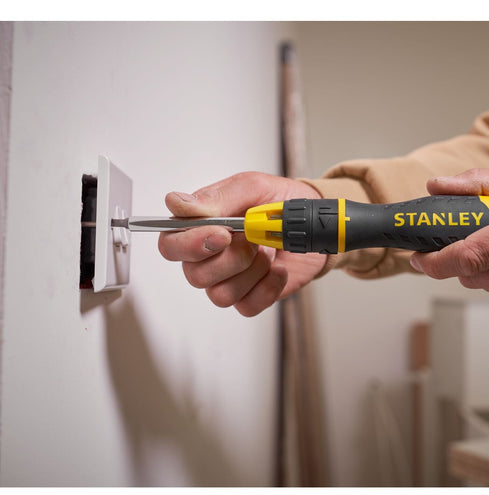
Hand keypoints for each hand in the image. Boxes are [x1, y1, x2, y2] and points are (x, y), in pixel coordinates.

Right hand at [158, 172, 325, 315]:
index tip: (223, 233)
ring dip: (251, 272)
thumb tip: (177, 203)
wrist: (311, 222)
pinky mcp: (250, 297)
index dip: (191, 244)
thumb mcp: (251, 187)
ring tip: (267, 251)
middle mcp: (208, 257)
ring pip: (220, 294)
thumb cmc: (278, 201)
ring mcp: (228, 280)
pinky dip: (268, 287)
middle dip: (232, 258)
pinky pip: (247, 306)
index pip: (171, 245)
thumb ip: (215, 198)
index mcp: (199, 228)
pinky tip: (279, 268)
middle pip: (195, 275)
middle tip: (253, 239)